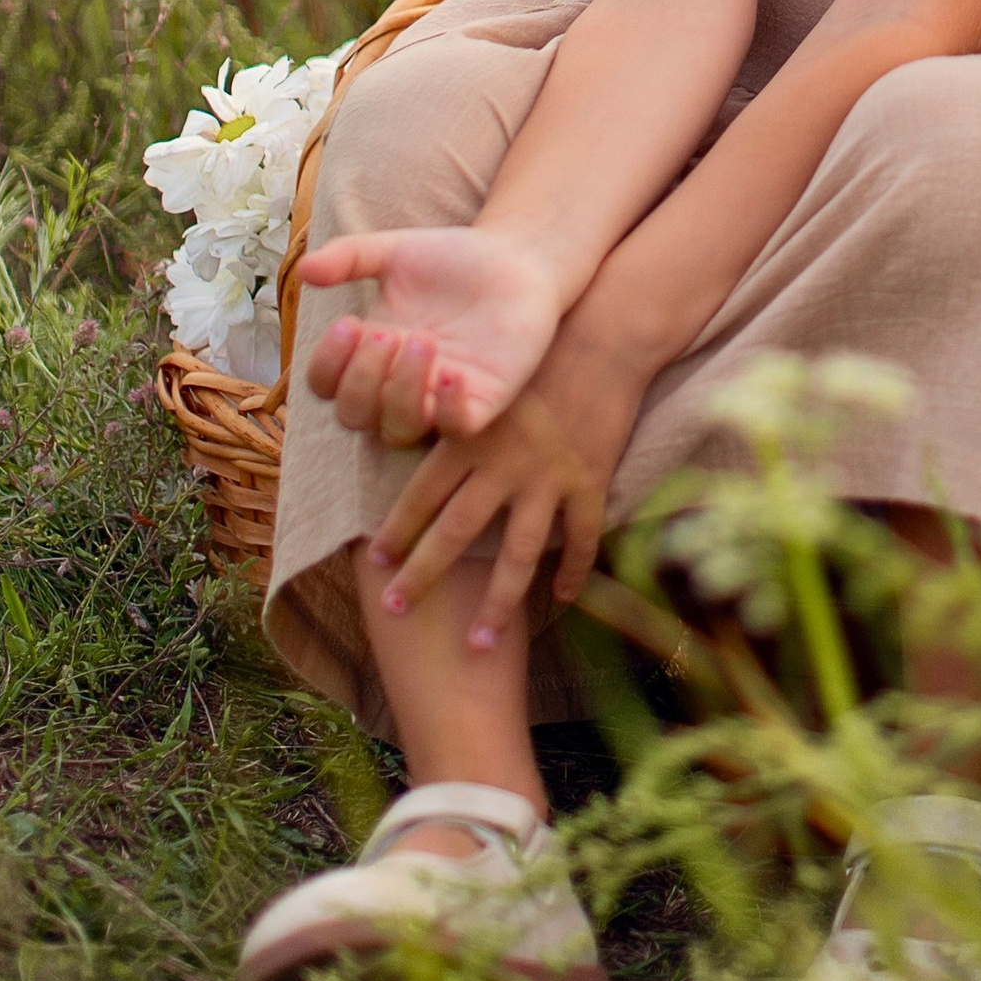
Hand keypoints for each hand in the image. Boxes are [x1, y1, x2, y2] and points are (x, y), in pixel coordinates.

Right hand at [300, 222, 565, 447]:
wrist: (518, 257)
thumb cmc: (452, 260)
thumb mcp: (395, 252)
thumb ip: (349, 257)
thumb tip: (303, 270)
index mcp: (369, 355)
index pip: (326, 385)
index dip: (327, 365)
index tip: (349, 324)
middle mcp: (398, 385)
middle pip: (354, 416)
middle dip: (362, 378)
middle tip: (386, 333)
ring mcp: (439, 399)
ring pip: (398, 429)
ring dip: (399, 391)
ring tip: (421, 340)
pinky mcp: (482, 402)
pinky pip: (455, 428)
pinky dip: (447, 409)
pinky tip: (452, 373)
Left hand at [367, 332, 645, 646]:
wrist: (605, 337)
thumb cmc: (542, 352)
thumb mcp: (489, 384)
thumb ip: (458, 424)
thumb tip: (423, 459)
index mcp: (472, 435)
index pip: (422, 493)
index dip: (398, 530)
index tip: (375, 563)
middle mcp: (503, 462)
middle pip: (456, 532)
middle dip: (423, 576)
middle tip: (396, 611)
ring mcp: (548, 477)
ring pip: (517, 554)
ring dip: (496, 604)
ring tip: (476, 643)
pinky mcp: (589, 482)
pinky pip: (580, 539)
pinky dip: (573, 571)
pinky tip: (564, 598)